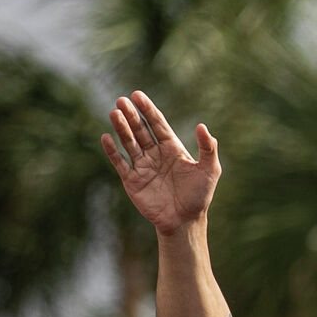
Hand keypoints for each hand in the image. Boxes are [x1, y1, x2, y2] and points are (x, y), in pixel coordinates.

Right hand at [100, 90, 220, 234]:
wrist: (185, 221)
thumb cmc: (199, 195)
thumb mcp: (209, 170)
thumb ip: (208, 148)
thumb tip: (202, 126)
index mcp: (173, 149)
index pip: (158, 125)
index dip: (148, 110)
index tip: (137, 95)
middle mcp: (156, 154)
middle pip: (141, 130)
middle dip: (131, 115)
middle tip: (121, 100)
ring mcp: (142, 166)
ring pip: (129, 143)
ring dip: (121, 128)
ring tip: (114, 113)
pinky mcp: (132, 180)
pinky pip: (120, 162)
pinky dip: (112, 151)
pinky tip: (106, 137)